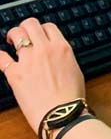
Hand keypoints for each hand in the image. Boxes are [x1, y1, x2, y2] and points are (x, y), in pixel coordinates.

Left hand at [0, 18, 84, 134]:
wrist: (62, 114)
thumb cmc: (71, 97)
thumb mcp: (75, 70)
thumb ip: (64, 58)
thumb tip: (57, 56)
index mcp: (62, 48)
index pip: (48, 27)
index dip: (41, 29)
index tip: (38, 35)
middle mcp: (45, 49)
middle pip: (31, 24)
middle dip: (25, 27)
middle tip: (22, 35)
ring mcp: (29, 60)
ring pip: (17, 34)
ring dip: (13, 35)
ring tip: (11, 41)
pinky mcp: (15, 74)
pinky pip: (1, 58)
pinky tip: (0, 56)